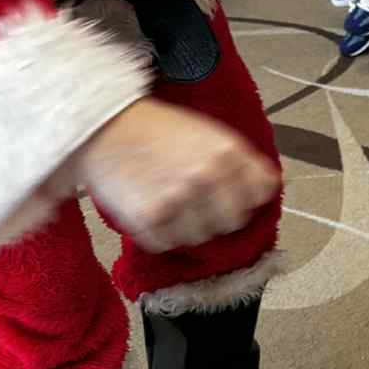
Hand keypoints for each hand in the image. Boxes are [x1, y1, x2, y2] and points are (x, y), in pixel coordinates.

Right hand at [72, 100, 280, 253]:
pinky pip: (167, 243)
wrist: (104, 125)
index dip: (248, 197)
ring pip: (200, 236)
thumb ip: (237, 160)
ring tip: (169, 205)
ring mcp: (179, 199)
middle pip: (233, 221)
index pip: (261, 192)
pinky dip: (160, 234)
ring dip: (187, 226)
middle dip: (218, 215)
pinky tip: (150, 212)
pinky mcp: (150, 219)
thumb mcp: (207, 132)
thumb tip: (264, 189)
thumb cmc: (155, 127)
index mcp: (228, 151)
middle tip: (196, 204)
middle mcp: (209, 176)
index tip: (235, 197)